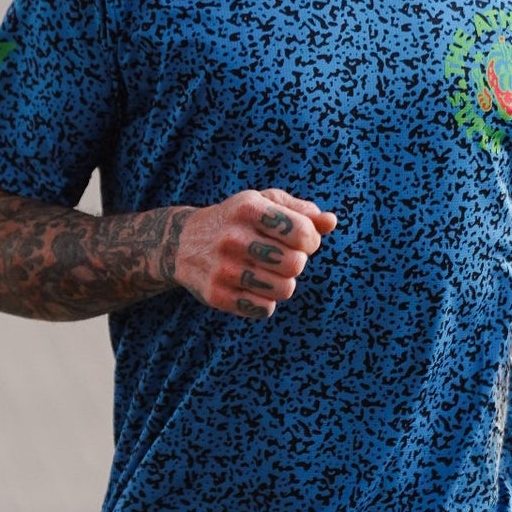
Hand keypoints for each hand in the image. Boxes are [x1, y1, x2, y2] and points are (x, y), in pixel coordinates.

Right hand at [171, 188, 335, 318]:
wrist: (181, 243)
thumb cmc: (236, 220)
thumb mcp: (264, 203)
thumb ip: (301, 211)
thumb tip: (331, 222)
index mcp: (247, 208)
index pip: (303, 232)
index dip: (310, 240)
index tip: (300, 240)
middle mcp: (232, 237)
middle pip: (296, 264)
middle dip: (296, 262)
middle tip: (281, 257)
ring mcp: (222, 268)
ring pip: (284, 289)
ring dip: (283, 283)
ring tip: (267, 272)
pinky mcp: (215, 295)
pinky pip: (264, 309)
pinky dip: (265, 300)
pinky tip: (251, 286)